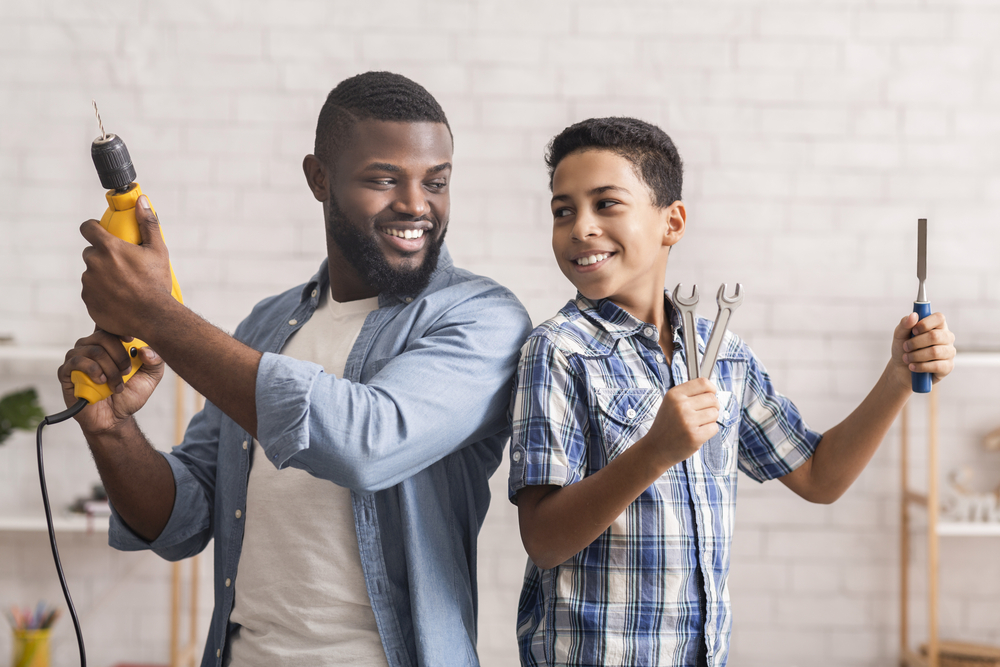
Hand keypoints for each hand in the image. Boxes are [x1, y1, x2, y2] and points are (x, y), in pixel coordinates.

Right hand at [57, 329, 164, 434]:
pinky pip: (76, 362)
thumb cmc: (130, 394)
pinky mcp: (66, 372)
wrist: (115, 418)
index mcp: (110, 344)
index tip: (131, 339)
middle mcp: (92, 347)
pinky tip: (101, 382)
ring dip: (109, 368)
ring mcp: (77, 358)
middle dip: (119, 355)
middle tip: (127, 371)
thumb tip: (145, 350)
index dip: (119, 327)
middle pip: (102, 336)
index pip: (110, 325)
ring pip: (92, 350)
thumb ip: (155, 361)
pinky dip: (92, 370)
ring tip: (116, 384)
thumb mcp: (151, 377)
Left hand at [80, 195, 173, 339]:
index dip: (93, 227)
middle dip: (103, 256)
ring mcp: (89, 283)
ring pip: (92, 274)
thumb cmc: (156, 283)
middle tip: (122, 266)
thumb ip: (148, 223)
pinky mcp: (88, 301)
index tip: (101, 231)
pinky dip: (102, 294)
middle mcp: (94, 263)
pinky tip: (118, 299)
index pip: (87, 228)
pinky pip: (91, 293)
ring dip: (103, 276)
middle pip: (91, 253)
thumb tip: (141, 202)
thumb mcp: (158, 250)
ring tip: (124, 286)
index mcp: (109, 248)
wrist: (153, 317)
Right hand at [642, 377, 719, 470]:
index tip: (711, 394)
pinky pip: (714, 428)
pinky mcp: (694, 436)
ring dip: (710, 420)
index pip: (703, 383)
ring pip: (715, 413)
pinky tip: (697, 433)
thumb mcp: (671, 403)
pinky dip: (709, 431)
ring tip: (697, 424)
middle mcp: (680, 406)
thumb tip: (712, 390)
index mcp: (674, 394)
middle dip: (712, 406)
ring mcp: (687, 421)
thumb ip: (689, 394)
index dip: (711, 389)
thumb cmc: (667, 425)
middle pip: (712, 399)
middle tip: (702, 414)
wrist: (656, 448)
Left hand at [890, 311, 955, 388]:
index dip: (925, 323)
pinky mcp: (948, 367)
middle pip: (935, 336)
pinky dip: (920, 366)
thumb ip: (905, 324)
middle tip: (905, 347)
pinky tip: (912, 367)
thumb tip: (914, 315)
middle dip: (915, 343)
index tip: (914, 330)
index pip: (939, 317)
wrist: (902, 369)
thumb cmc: (904, 349)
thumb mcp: (899, 335)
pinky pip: (936, 366)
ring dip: (915, 356)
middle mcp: (946, 337)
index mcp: (937, 326)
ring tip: (906, 358)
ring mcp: (949, 352)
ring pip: (935, 352)